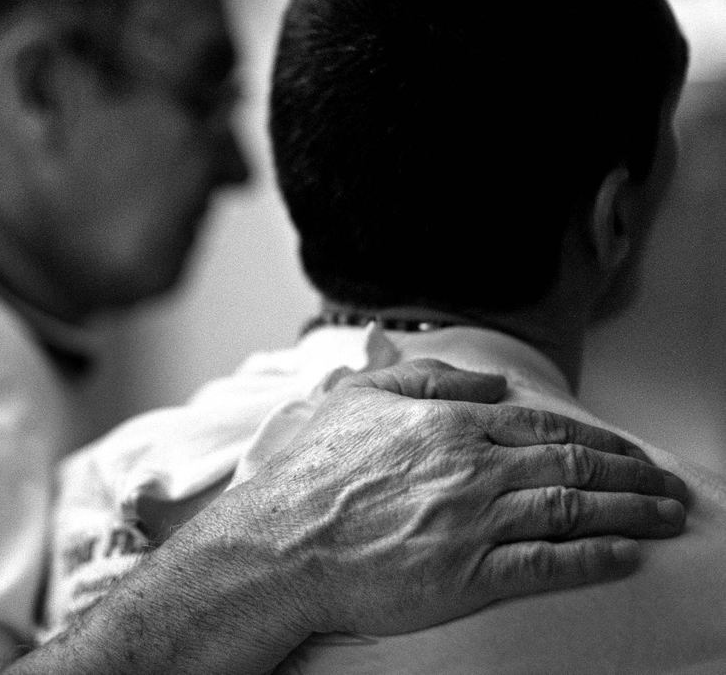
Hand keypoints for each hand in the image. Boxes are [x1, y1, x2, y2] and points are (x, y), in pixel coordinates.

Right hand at [224, 358, 686, 638]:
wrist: (284, 541)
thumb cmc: (316, 469)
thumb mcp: (359, 396)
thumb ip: (427, 378)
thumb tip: (491, 382)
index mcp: (450, 423)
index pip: (545, 426)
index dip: (597, 437)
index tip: (628, 448)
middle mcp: (473, 467)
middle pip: (572, 464)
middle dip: (631, 474)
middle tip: (668, 486)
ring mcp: (473, 522)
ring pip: (571, 509)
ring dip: (629, 511)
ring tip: (666, 516)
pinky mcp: (467, 575)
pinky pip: (547, 565)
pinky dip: (593, 558)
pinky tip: (624, 555)